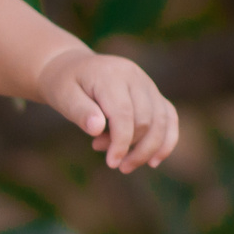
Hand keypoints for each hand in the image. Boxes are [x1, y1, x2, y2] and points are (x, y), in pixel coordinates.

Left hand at [38, 49, 178, 170]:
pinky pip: (169, 117)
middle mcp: (135, 77)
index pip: (123, 113)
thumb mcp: (63, 96)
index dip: (121, 142)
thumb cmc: (65, 85)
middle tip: (110, 161)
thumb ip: (80, 112)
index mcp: (111, 75)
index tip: (112, 163)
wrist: (72, 67)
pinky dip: (166, 140)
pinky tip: (153, 161)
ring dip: (148, 149)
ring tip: (126, 166)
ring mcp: (148, 84)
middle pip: (145, 120)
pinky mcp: (153, 93)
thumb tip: (97, 129)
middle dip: (132, 148)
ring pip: (162, 121)